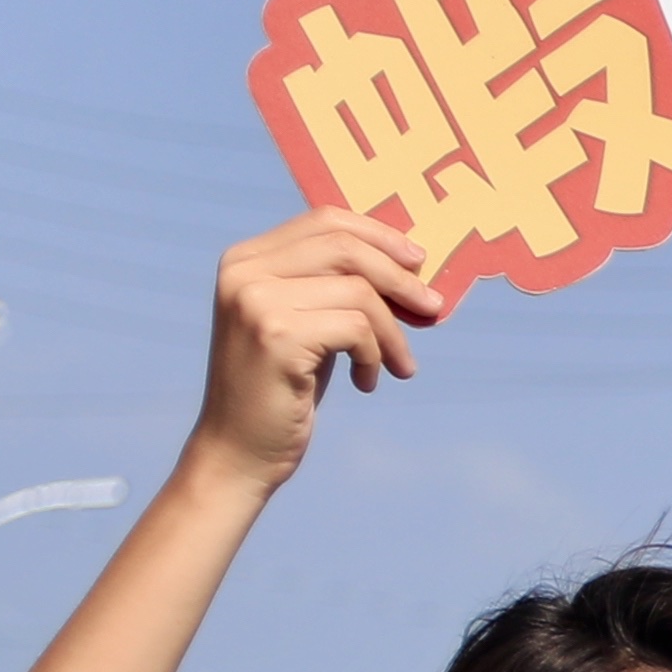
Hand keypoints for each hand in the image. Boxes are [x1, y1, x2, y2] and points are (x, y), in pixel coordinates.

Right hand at [188, 213, 436, 491]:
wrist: (238, 451)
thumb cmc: (281, 389)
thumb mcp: (305, 323)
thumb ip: (334, 286)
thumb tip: (408, 263)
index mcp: (246, 259)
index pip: (325, 220)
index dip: (379, 235)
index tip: (418, 261)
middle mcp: (244, 272)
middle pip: (346, 247)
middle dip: (400, 277)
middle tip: (433, 308)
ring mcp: (256, 301)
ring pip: (359, 292)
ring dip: (393, 333)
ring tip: (398, 365)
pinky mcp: (277, 336)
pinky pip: (358, 329)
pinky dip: (376, 356)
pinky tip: (367, 382)